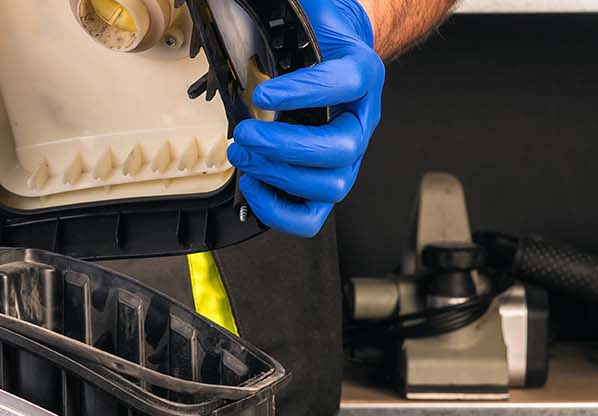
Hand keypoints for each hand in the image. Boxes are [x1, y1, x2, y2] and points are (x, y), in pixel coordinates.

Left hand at [225, 0, 383, 237]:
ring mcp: (347, 154)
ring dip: (279, 175)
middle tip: (246, 134)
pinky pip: (313, 214)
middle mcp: (361, 118)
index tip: (263, 94)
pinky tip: (254, 186)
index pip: (346, 83)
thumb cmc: (321, 39)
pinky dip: (280, 210)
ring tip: (244, 156)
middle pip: (342, 148)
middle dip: (285, 146)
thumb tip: (236, 8)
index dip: (305, 91)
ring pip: (332, 185)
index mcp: (361, 72)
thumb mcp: (309, 13)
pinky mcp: (326, 178)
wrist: (336, 51)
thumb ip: (286, 13)